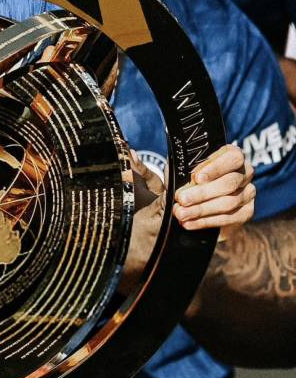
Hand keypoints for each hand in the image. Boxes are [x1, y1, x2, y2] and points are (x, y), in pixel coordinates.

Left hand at [121, 145, 254, 290]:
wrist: (183, 214)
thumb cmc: (175, 189)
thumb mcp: (160, 178)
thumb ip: (147, 168)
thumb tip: (129, 153)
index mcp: (228, 155)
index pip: (231, 156)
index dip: (215, 166)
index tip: (195, 177)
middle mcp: (243, 172)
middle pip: (229, 182)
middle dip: (202, 193)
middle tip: (181, 200)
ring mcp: (248, 193)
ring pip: (229, 202)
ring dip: (202, 209)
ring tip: (181, 214)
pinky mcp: (245, 214)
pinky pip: (231, 218)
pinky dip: (208, 222)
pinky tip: (189, 224)